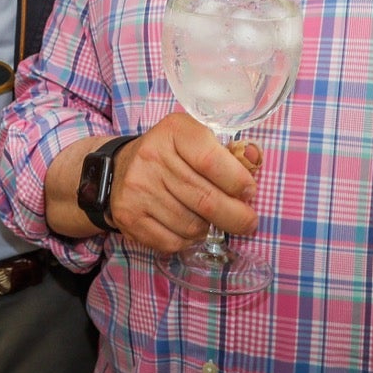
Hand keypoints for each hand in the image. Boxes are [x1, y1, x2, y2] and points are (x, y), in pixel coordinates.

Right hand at [104, 112, 261, 252]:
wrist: (117, 169)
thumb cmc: (169, 155)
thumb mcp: (195, 141)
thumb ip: (227, 153)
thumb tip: (256, 160)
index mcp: (174, 131)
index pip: (212, 161)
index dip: (238, 182)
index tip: (249, 192)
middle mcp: (152, 156)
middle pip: (206, 199)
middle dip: (236, 217)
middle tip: (248, 222)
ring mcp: (138, 188)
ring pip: (191, 225)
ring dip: (207, 228)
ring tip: (207, 219)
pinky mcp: (128, 215)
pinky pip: (172, 241)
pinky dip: (186, 241)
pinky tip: (186, 227)